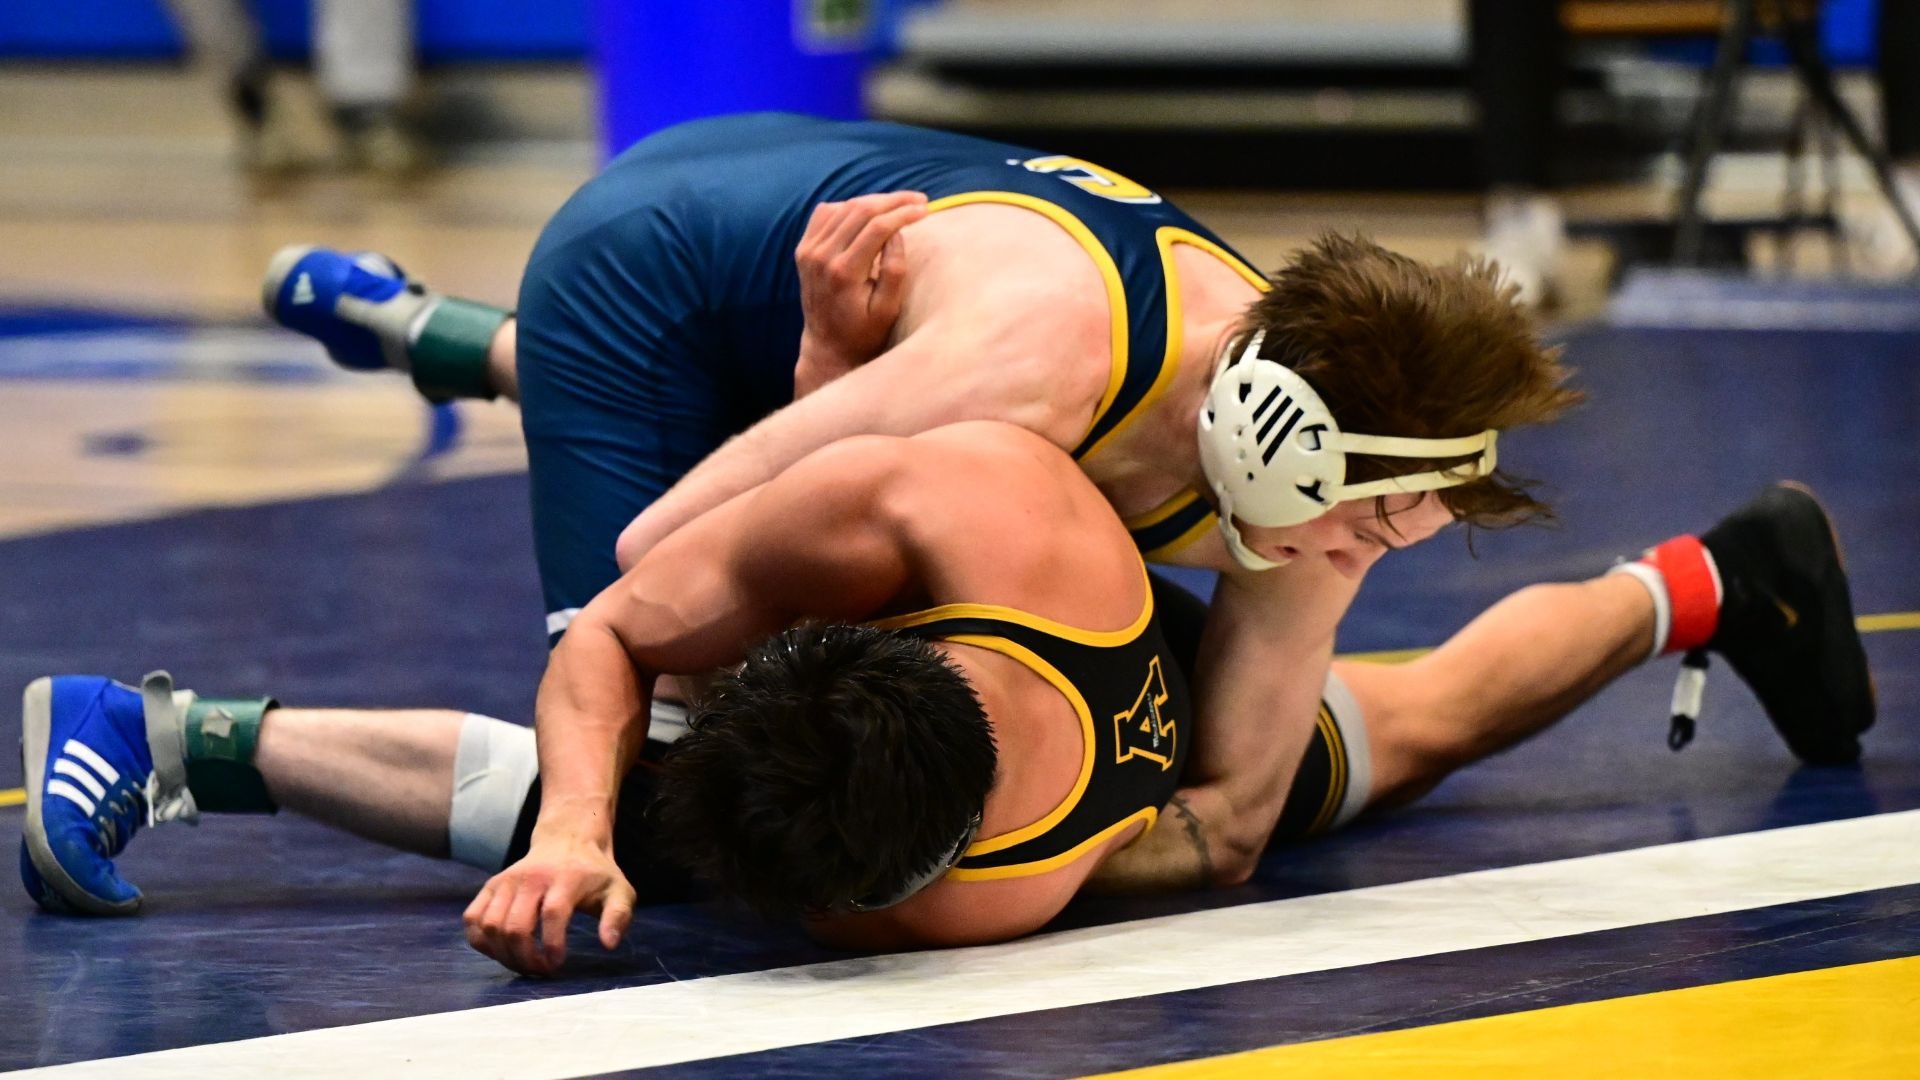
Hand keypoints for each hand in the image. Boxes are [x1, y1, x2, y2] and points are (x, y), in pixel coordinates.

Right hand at [463, 832, 636, 976]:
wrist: (567, 842)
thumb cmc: (595, 874)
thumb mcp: (620, 891)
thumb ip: (618, 916)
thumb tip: (609, 944)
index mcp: (565, 878)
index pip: (552, 913)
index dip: (552, 944)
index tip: (556, 964)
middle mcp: (531, 877)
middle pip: (515, 925)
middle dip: (525, 958)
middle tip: (540, 970)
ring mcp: (507, 880)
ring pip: (491, 926)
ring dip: (504, 955)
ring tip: (523, 964)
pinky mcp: (491, 885)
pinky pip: (472, 919)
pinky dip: (481, 942)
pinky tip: (502, 950)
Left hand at [795, 190, 928, 388]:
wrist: (827, 346)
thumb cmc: (864, 332)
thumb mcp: (888, 309)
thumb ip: (895, 270)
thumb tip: (896, 233)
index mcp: (844, 272)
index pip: (876, 227)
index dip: (903, 213)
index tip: (925, 210)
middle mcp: (821, 257)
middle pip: (860, 210)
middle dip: (893, 201)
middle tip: (919, 200)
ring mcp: (808, 251)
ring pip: (844, 207)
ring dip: (874, 201)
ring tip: (899, 205)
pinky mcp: (803, 249)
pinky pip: (826, 213)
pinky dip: (849, 206)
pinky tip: (868, 212)